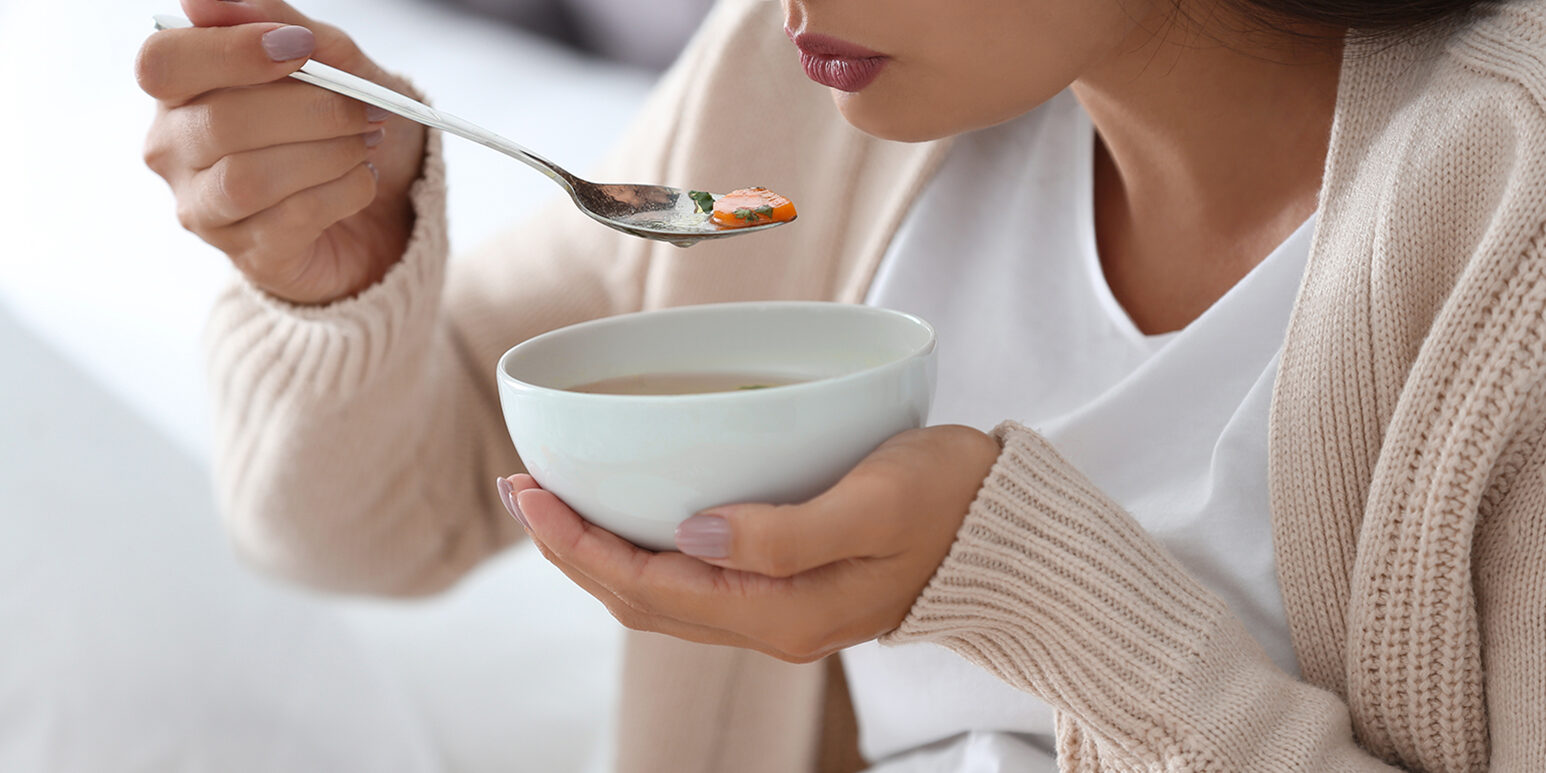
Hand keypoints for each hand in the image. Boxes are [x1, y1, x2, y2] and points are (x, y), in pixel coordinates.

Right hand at [136, 0, 427, 304]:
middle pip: (220, 122)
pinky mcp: (251, 254)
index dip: (230, 51)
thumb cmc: (342, 127)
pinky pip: (293, 218)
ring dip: (329, 153)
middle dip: (310, 109)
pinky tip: (364, 179)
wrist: (387, 208)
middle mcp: (175, 150)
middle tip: (366, 108)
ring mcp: (206, 208)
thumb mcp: (331, 63)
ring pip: (251, 177)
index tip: (299, 48)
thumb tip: (204, 0)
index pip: (164, 62)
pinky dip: (344, 190)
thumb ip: (280, 25)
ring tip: (367, 143)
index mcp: (181, 90)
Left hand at [497, 425, 1001, 662]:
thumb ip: (784, 532)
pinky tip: (635, 517)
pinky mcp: (792, 588)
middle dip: (573, 552)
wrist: (1011, 533)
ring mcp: (783, 611)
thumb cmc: (952, 502)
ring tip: (558, 504)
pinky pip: (694, 585)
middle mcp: (774, 623)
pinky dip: (648, 554)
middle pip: (642, 602)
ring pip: (663, 598)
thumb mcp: (875, 505)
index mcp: (784, 611)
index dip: (581, 545)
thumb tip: (693, 534)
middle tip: (525, 492)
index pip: (651, 587)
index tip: (533, 494)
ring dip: (603, 555)